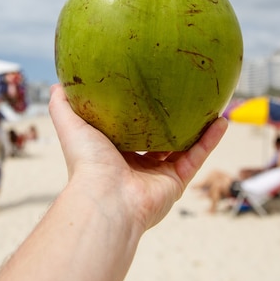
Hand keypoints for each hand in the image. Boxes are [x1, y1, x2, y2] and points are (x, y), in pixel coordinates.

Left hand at [49, 83, 227, 230]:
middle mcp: (137, 165)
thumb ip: (63, 105)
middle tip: (182, 96)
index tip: (148, 89)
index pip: (129, 129)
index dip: (139, 111)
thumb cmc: (87, 162)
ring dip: (198, 127)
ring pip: (183, 147)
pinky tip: (222, 119)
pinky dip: (211, 140)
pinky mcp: (176, 182)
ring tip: (210, 103)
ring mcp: (158, 175)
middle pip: (159, 138)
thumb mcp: (71, 125)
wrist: (106, 197)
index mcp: (114, 153)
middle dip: (171, 120)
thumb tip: (57, 82)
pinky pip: (197, 157)